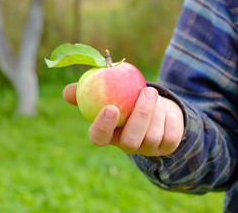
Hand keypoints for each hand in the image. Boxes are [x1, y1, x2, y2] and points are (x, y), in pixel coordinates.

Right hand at [63, 83, 183, 155]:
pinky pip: (171, 134)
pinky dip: (170, 117)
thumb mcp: (108, 91)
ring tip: (153, 94)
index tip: (111, 107)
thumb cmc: (125, 97)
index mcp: (109, 134)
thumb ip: (88, 90)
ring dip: (156, 111)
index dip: (103, 127)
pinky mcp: (167, 147)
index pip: (99, 138)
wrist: (155, 105)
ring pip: (153, 136)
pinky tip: (165, 106)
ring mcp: (147, 149)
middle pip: (131, 141)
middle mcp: (127, 145)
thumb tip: (67, 92)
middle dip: (140, 116)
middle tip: (146, 91)